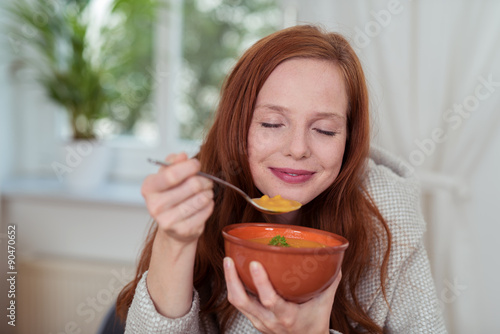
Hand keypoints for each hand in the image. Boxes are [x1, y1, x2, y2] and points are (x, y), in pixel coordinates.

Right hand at [141, 152, 213, 243]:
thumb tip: (182, 156)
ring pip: (202, 198)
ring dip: (208, 192)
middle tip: (206, 180)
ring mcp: (168, 221)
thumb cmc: (171, 195)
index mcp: (149, 188)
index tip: (196, 164)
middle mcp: (155, 206)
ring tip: (205, 192)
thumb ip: (174, 163)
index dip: (189, 167)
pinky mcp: (183, 231)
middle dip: (204, 180)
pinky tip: (204, 204)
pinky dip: (209, 204)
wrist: (172, 227)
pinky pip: (206, 210)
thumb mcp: (167, 176)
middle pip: (192, 186)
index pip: (172, 174)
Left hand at [224, 257, 340, 333]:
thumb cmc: (315, 323)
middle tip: (229, 260)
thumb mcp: (324, 304)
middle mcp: (269, 321)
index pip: (270, 300)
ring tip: (228, 261)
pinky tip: (234, 272)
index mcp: (287, 317)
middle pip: (242, 301)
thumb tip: (334, 257)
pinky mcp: (253, 319)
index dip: (261, 282)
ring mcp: (258, 321)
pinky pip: (239, 303)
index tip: (255, 263)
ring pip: (237, 302)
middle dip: (232, 280)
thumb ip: (330, 281)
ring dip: (230, 281)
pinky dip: (235, 287)